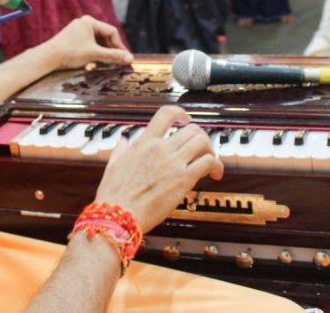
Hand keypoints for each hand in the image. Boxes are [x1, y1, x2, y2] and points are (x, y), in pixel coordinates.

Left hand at [40, 15, 132, 71]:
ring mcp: (77, 30)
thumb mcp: (95, 54)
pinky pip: (88, 43)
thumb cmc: (71, 53)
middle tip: (118, 61)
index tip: (124, 57)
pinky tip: (95, 61)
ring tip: (107, 62)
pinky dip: (94, 51)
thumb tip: (130, 59)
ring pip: (96, 41)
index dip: (119, 45)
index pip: (111, 32)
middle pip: (104, 36)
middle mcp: (83, 23)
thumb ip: (113, 56)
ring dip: (103, 51)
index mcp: (89, 21)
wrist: (48, 58)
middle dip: (111, 48)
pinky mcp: (72, 38)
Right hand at [95, 105, 221, 230]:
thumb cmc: (115, 195)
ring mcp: (173, 162)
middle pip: (192, 129)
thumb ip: (120, 151)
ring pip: (203, 141)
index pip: (166, 114)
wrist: (119, 214)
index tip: (185, 120)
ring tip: (210, 161)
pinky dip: (217, 165)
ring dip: (210, 149)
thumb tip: (123, 142)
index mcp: (144, 142)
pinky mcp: (184, 179)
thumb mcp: (113, 166)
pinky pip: (208, 162)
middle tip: (201, 148)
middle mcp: (160, 148)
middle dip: (200, 137)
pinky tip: (215, 174)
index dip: (180, 113)